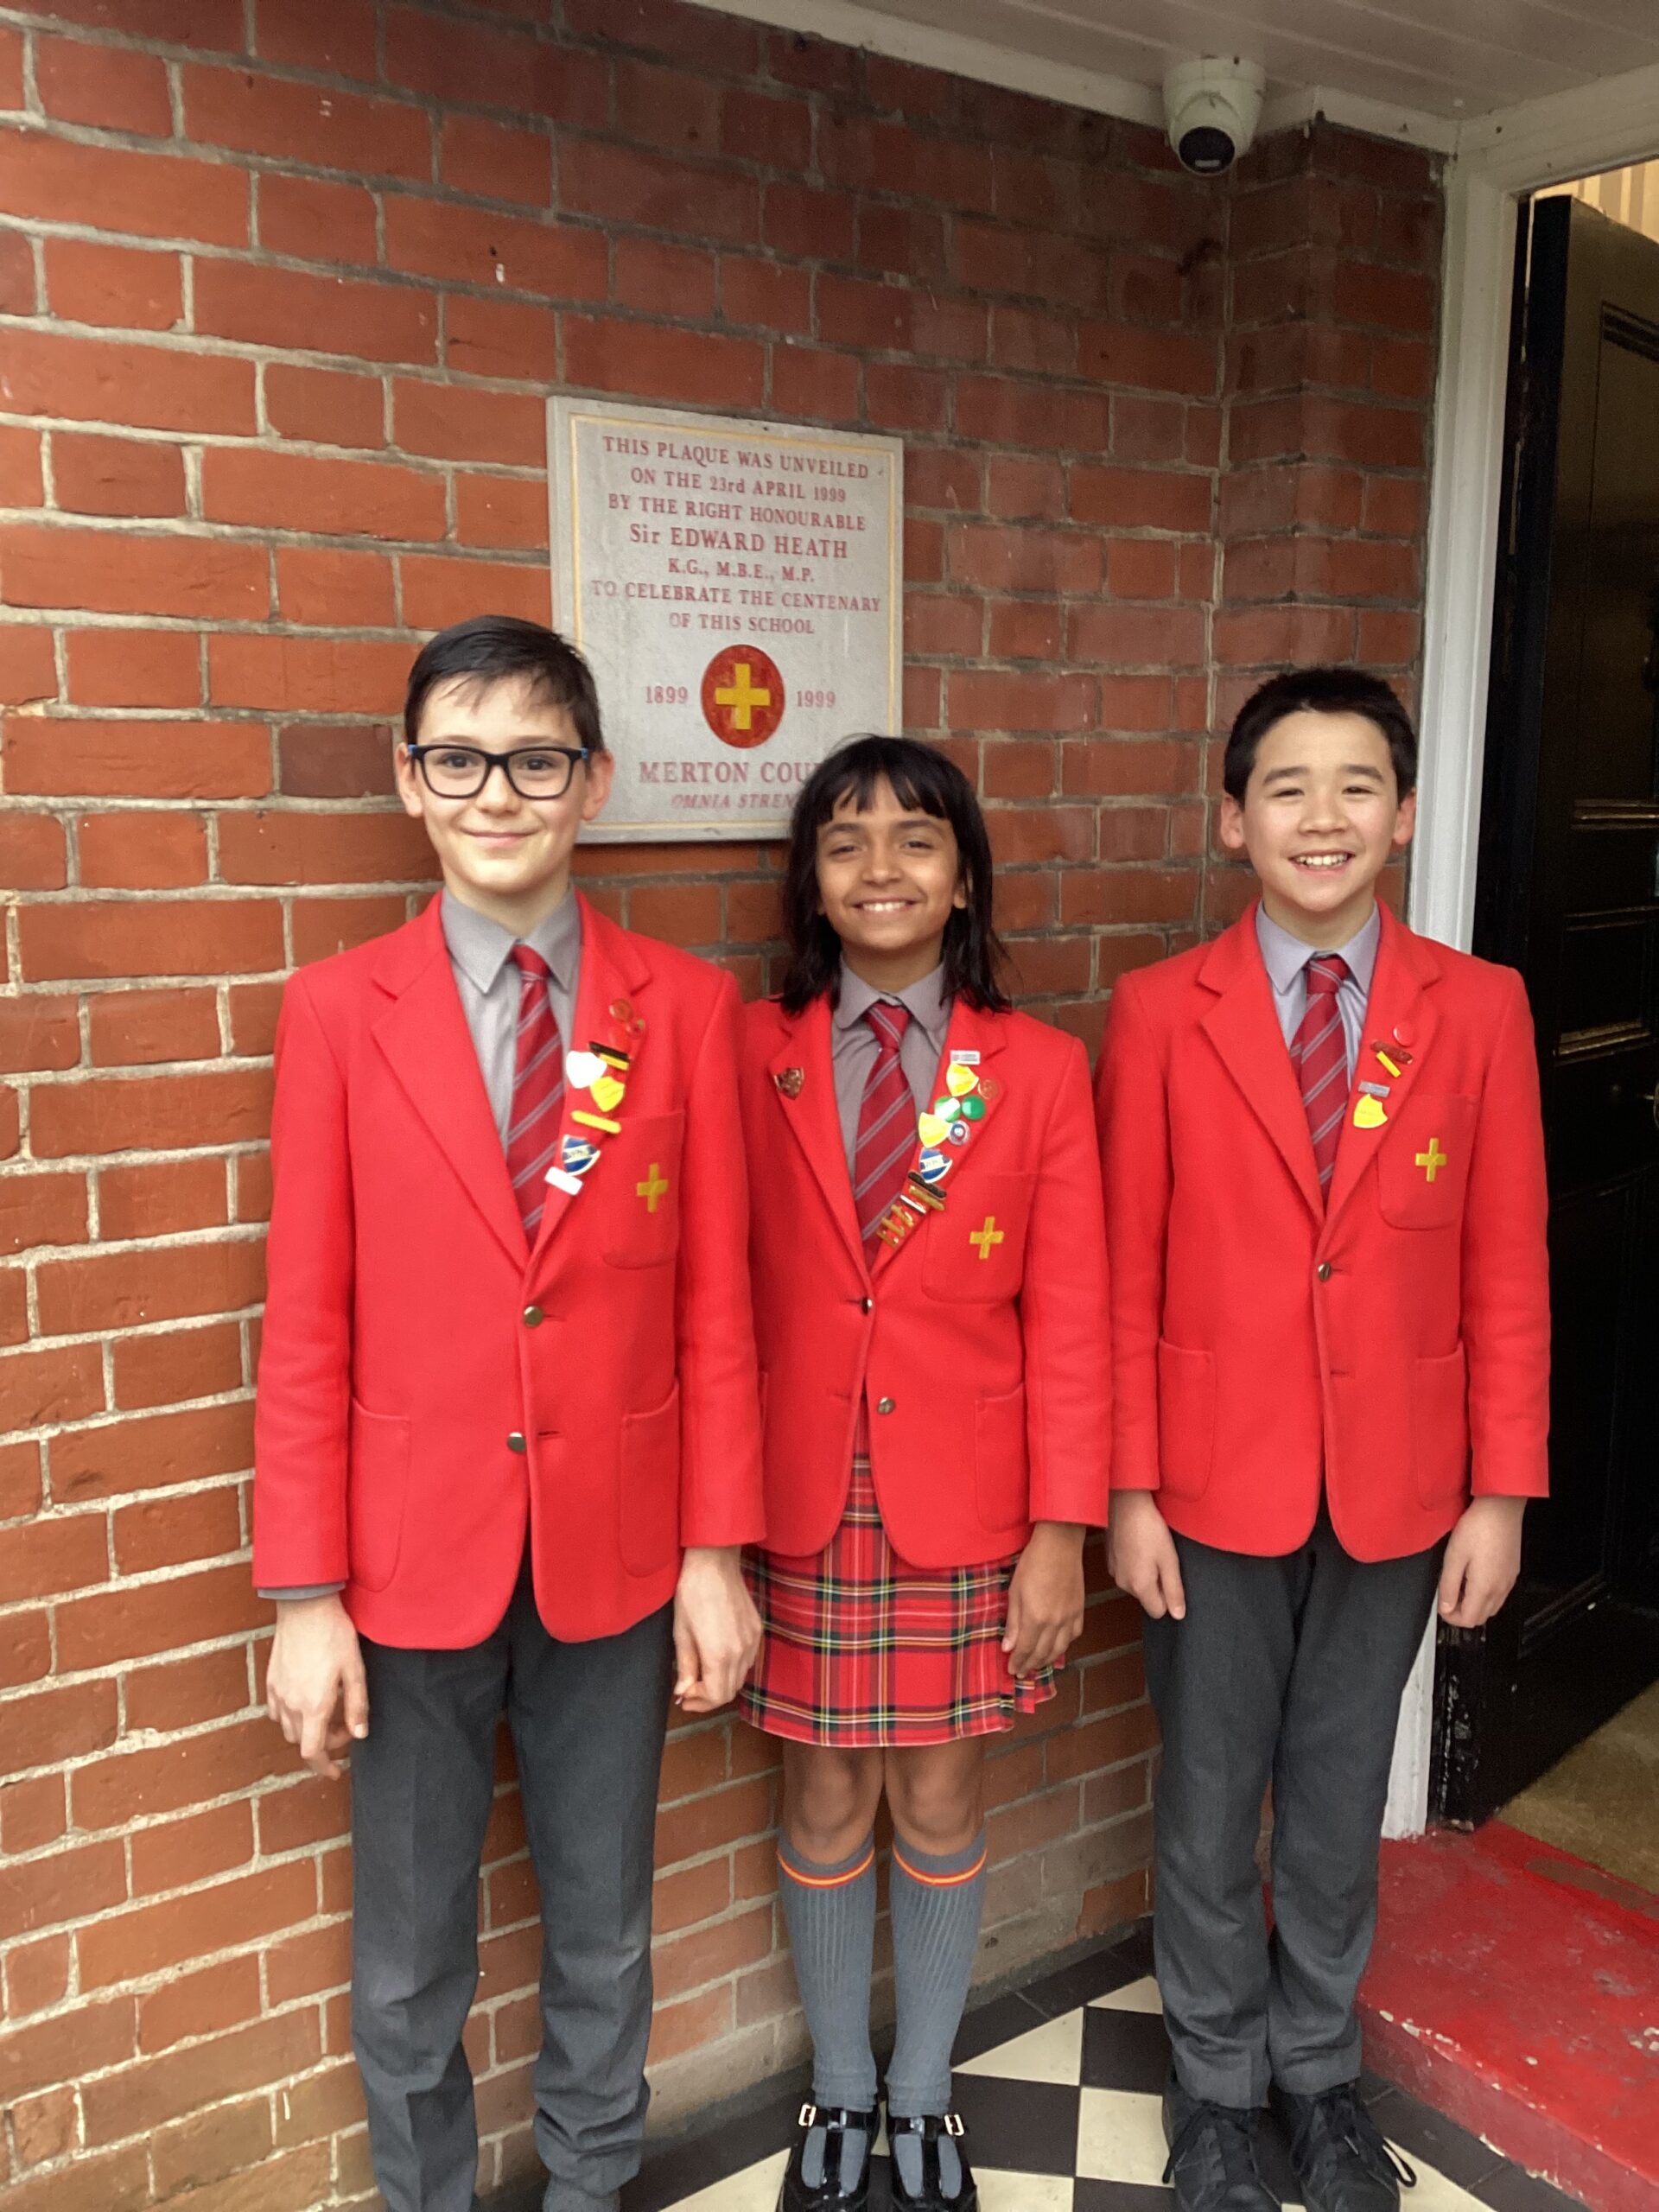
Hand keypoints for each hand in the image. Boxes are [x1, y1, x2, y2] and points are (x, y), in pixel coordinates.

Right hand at [265, 1594, 367, 1779]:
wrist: (305, 1606)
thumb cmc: (334, 1634)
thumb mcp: (355, 1669)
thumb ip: (357, 1705)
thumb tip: (360, 1735)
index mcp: (314, 1706)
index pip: (313, 1752)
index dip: (324, 1767)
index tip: (335, 1772)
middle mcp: (291, 1704)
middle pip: (302, 1742)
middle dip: (323, 1744)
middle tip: (344, 1727)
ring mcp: (278, 1692)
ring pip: (288, 1728)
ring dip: (307, 1730)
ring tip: (327, 1713)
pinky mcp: (271, 1680)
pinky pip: (278, 1711)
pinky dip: (292, 1716)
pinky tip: (306, 1701)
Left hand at [673, 1546, 761, 1713]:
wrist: (714, 1563)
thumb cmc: (692, 1593)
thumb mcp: (681, 1632)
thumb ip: (685, 1666)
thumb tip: (682, 1691)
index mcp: (719, 1654)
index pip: (716, 1696)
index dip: (699, 1702)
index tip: (683, 1697)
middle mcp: (741, 1652)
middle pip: (730, 1691)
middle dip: (708, 1697)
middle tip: (688, 1691)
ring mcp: (752, 1640)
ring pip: (740, 1677)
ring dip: (721, 1683)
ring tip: (701, 1676)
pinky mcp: (757, 1630)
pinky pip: (747, 1660)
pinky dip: (732, 1667)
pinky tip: (717, 1658)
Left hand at [1003, 1522, 1085, 1675]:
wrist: (1060, 1545)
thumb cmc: (1032, 1563)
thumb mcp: (1014, 1591)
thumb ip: (1012, 1622)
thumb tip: (1008, 1647)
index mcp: (1035, 1618)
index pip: (1025, 1650)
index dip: (1018, 1662)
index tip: (1011, 1669)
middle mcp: (1054, 1623)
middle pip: (1042, 1653)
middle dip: (1030, 1665)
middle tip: (1022, 1671)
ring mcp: (1069, 1618)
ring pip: (1059, 1649)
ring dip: (1047, 1660)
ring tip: (1037, 1664)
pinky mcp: (1079, 1610)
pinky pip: (1073, 1636)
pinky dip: (1063, 1645)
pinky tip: (1057, 1646)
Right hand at [1106, 1490, 1185, 1620]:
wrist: (1124, 1502)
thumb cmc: (1149, 1528)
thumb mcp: (1169, 1559)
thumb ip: (1174, 1590)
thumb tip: (1178, 1615)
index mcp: (1139, 1587)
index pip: (1158, 1612)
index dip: (1169, 1597)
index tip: (1170, 1575)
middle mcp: (1123, 1584)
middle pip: (1147, 1597)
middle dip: (1157, 1583)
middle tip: (1161, 1557)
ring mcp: (1114, 1572)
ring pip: (1137, 1583)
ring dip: (1145, 1571)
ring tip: (1149, 1547)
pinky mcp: (1109, 1560)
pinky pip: (1127, 1570)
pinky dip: (1134, 1562)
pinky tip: (1138, 1543)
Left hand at [1438, 1495, 1525, 1627]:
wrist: (1501, 1508)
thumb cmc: (1477, 1528)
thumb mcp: (1454, 1556)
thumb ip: (1448, 1585)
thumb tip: (1445, 1608)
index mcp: (1484, 1588)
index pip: (1468, 1619)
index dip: (1451, 1618)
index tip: (1441, 1606)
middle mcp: (1500, 1589)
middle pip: (1481, 1617)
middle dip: (1462, 1614)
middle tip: (1448, 1598)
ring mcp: (1509, 1581)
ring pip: (1492, 1608)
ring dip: (1474, 1605)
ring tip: (1459, 1587)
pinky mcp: (1512, 1572)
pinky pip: (1499, 1595)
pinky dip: (1486, 1596)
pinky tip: (1474, 1578)